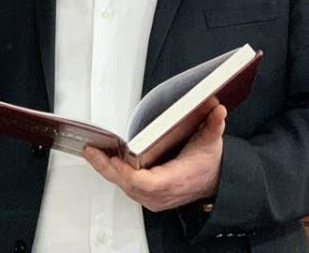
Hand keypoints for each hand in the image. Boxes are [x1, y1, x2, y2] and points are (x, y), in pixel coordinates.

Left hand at [82, 104, 226, 211]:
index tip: (113, 159)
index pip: (146, 182)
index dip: (127, 172)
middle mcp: (163, 194)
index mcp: (176, 180)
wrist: (215, 182)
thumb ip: (214, 126)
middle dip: (106, 167)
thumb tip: (218, 110)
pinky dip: (113, 173)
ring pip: (124, 187)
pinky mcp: (148, 198)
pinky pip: (126, 187)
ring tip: (91, 152)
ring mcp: (154, 198)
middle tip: (91, 150)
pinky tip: (102, 160)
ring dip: (106, 170)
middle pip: (128, 184)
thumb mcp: (212, 143)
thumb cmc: (209, 165)